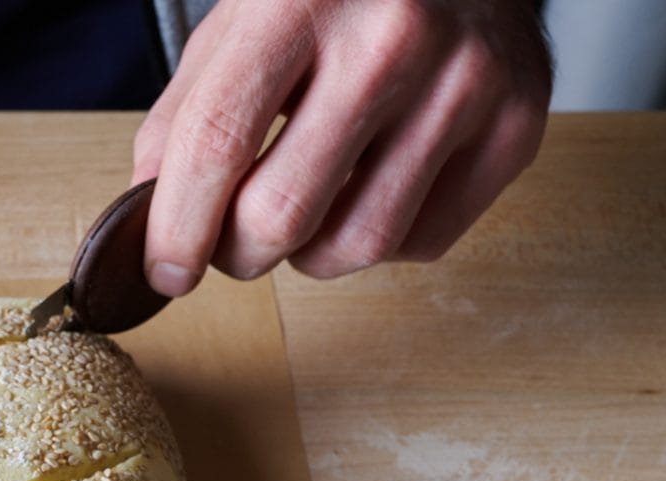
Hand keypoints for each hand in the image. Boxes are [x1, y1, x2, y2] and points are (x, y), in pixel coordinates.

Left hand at [134, 0, 551, 289]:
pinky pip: (424, 240)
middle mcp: (392, 37)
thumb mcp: (245, 17)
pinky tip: (371, 186)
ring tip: (304, 209)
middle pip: (283, 213)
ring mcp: (464, 82)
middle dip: (237, 253)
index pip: (216, 144)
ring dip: (308, 255)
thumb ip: (187, 113)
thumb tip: (149, 216)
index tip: (164, 270)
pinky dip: (381, 238)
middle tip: (231, 241)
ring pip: (356, 244)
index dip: (176, 228)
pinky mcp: (515, 123)